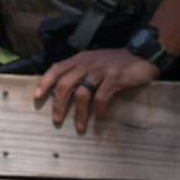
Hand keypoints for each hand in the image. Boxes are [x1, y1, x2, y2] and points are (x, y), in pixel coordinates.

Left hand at [33, 48, 158, 133]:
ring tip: (80, 126)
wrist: (143, 53)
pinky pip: (101, 97)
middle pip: (65, 84)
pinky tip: (101, 118)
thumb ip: (80, 71)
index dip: (45, 82)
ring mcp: (101, 70)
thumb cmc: (116, 62)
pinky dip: (99, 110)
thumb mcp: (94, 61)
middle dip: (59, 104)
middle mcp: (87, 63)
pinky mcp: (115, 78)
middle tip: (57, 120)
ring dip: (80, 113)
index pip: (56, 68)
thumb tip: (64, 90)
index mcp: (80, 59)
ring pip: (82, 93)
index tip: (37, 96)